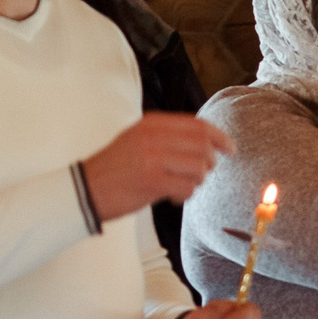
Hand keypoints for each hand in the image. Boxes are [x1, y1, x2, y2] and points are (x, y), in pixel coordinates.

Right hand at [81, 115, 230, 221]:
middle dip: (210, 161)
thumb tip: (207, 142)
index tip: (230, 148)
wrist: (86, 189)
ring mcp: (153, 157)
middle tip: (204, 172)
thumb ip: (168, 137)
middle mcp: (153, 136)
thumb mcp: (139, 140)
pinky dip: (186, 194)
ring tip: (181, 185)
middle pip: (203, 145)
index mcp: (151, 123)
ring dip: (197, 180)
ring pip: (199, 167)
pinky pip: (188, 187)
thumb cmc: (116, 168)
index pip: (197, 125)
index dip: (219, 137)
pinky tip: (174, 195)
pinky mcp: (152, 180)